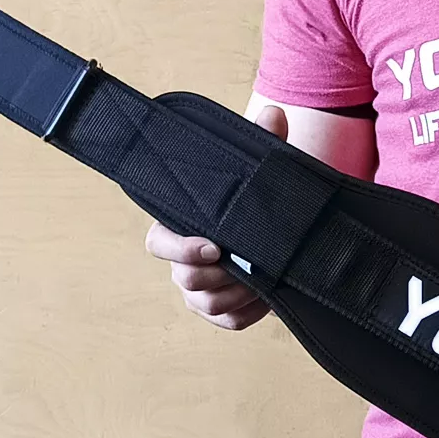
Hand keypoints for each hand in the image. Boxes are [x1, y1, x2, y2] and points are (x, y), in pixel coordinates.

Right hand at [143, 105, 289, 330]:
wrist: (281, 233)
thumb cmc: (257, 202)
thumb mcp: (262, 173)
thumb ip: (264, 144)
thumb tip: (272, 115)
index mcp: (181, 228)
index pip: (157, 244)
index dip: (181, 249)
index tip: (214, 247)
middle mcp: (185, 263)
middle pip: (185, 280)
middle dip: (219, 276)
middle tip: (253, 266)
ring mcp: (201, 290)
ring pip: (207, 304)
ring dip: (239, 294)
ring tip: (266, 278)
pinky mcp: (223, 312)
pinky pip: (229, 322)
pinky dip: (249, 313)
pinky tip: (268, 298)